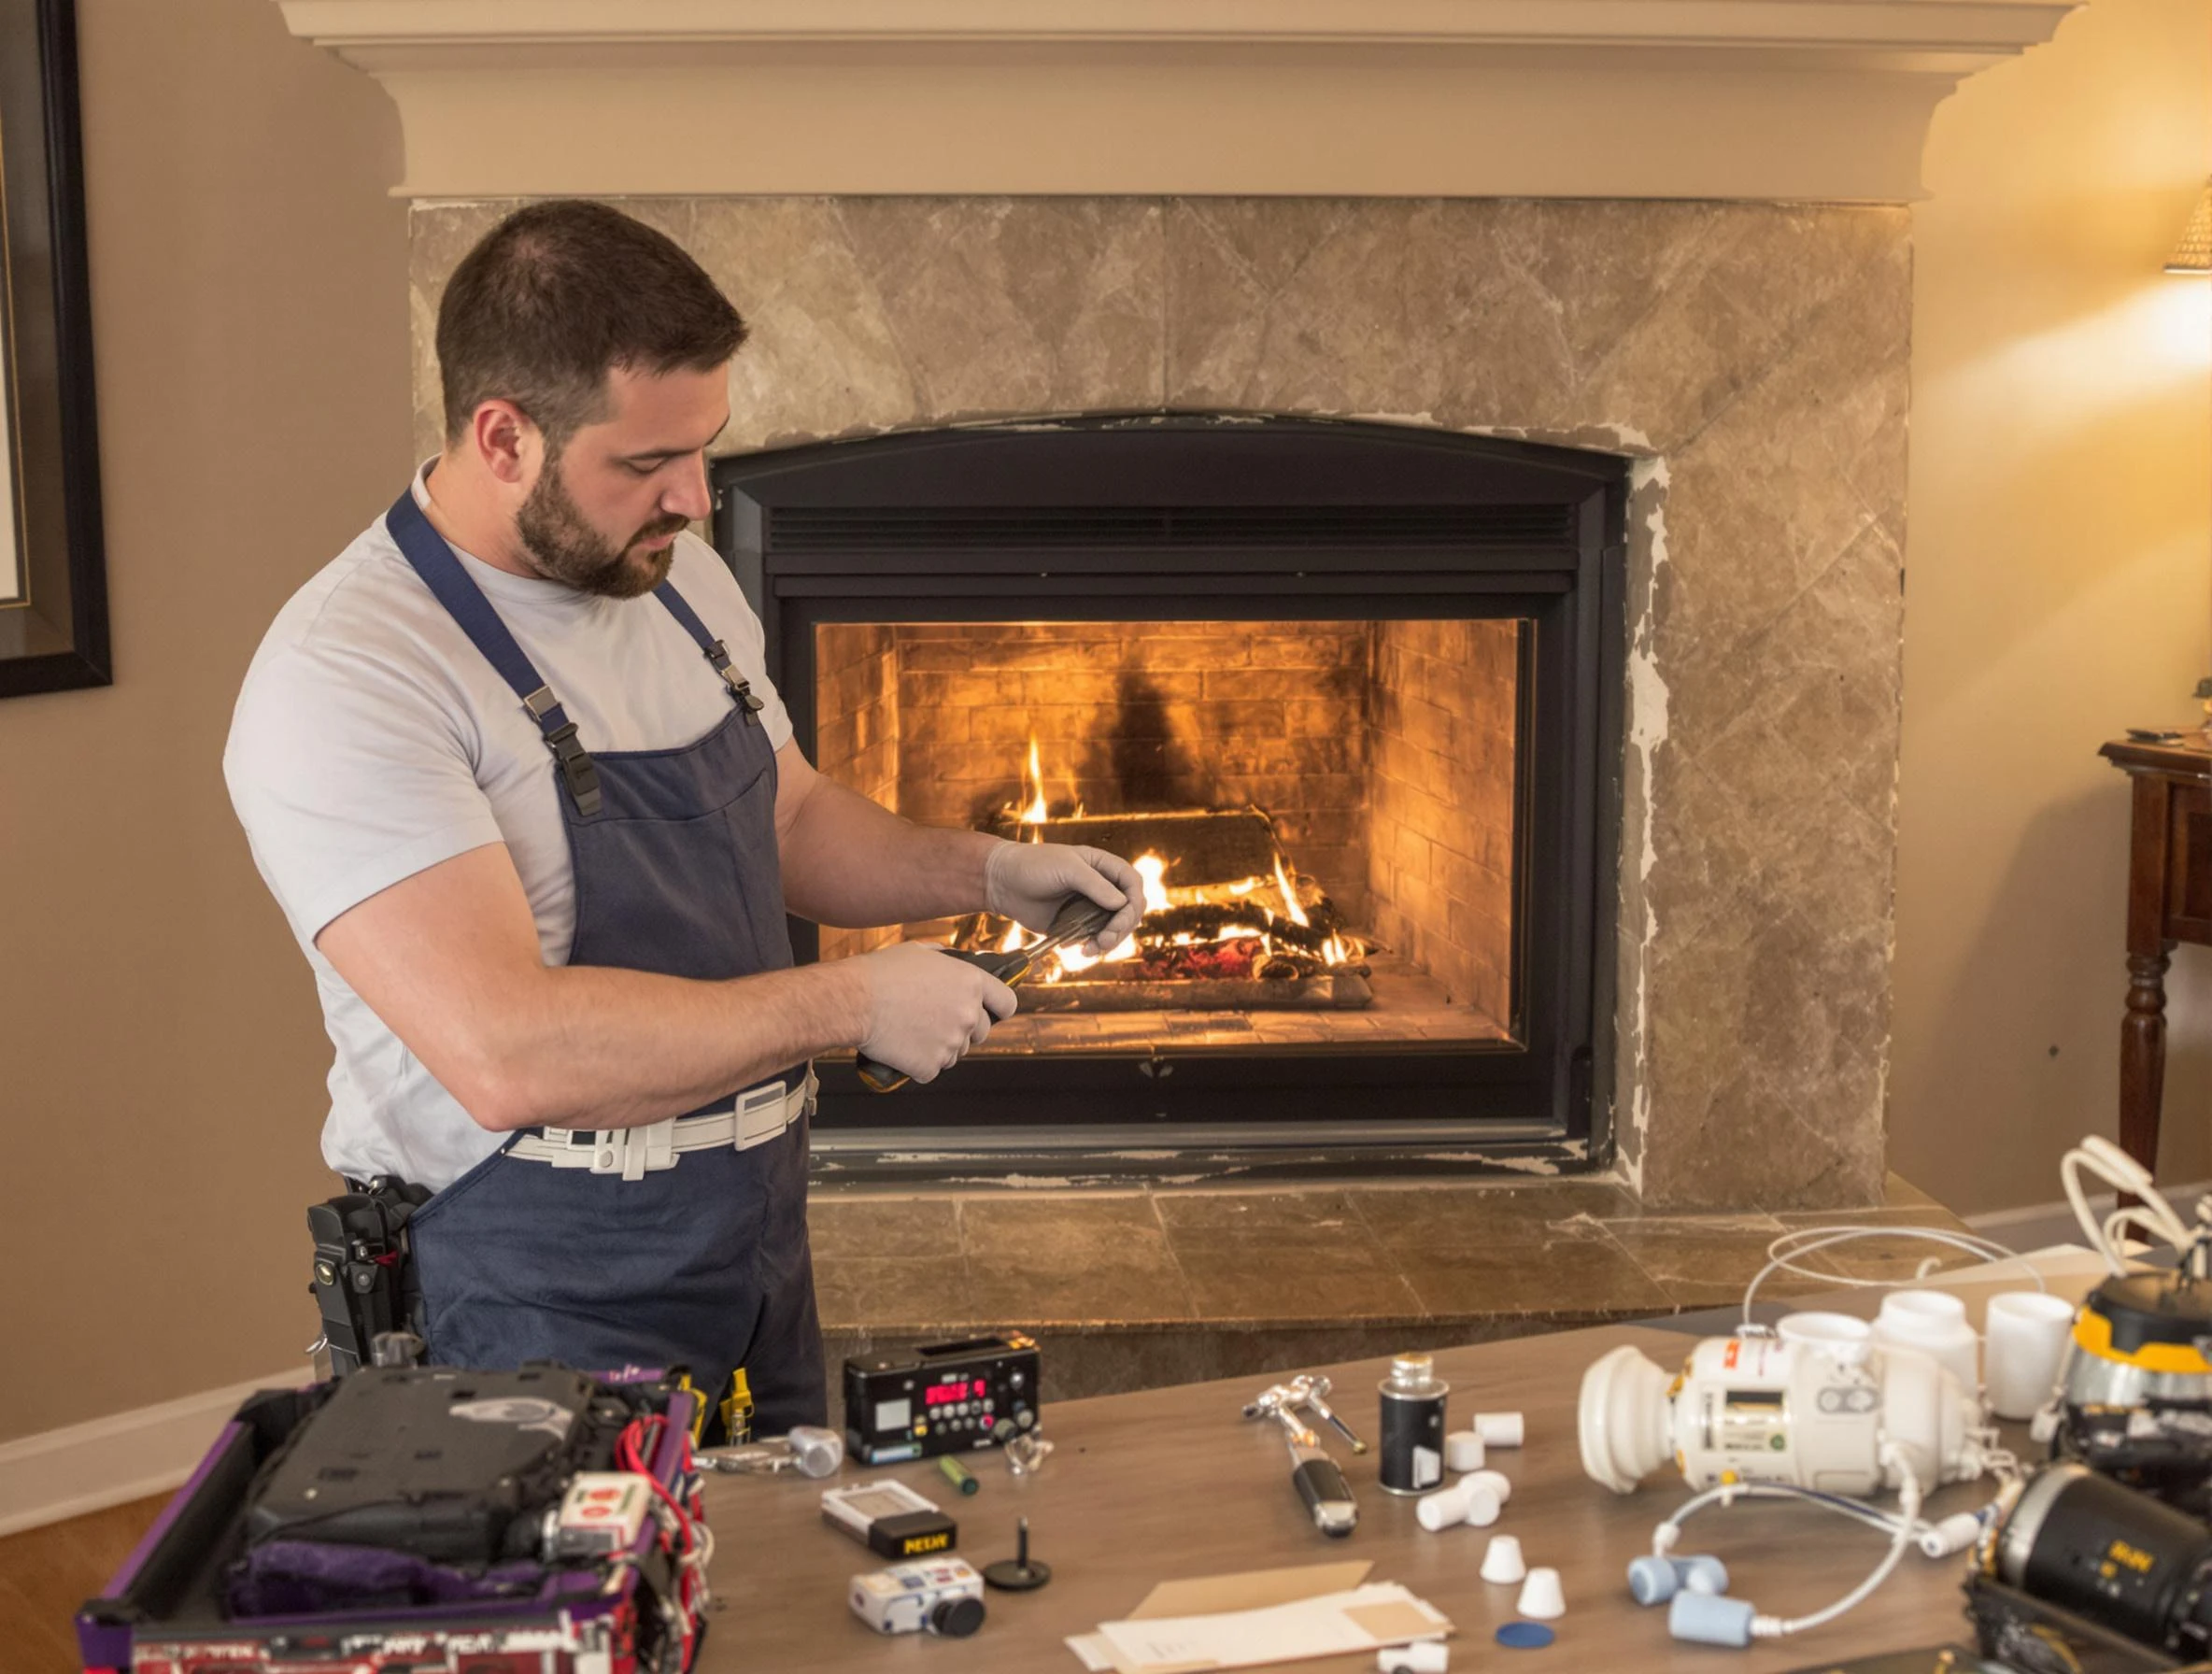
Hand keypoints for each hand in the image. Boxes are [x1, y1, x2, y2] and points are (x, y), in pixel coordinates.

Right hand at [853, 941, 1017, 1084]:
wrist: (852, 1001)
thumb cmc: (880, 973)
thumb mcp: (918, 952)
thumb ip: (945, 959)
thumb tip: (951, 963)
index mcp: (971, 983)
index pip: (1007, 1003)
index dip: (998, 1009)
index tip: (990, 1013)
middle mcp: (968, 1014)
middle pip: (981, 1033)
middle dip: (962, 1030)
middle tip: (933, 1021)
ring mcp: (951, 1043)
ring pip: (955, 1053)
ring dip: (939, 1047)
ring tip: (911, 1031)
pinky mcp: (930, 1065)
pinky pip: (931, 1069)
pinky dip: (918, 1064)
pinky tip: (901, 1046)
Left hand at [983, 841, 1145, 952]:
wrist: (1002, 882)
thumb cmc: (1034, 865)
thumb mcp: (1067, 868)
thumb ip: (1095, 885)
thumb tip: (1123, 904)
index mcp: (1103, 866)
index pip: (1132, 884)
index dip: (1133, 902)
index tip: (1122, 917)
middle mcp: (1101, 887)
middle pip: (1129, 911)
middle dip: (1121, 927)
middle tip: (1105, 939)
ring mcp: (1089, 907)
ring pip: (1115, 929)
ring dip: (1109, 941)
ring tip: (1090, 949)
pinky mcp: (1076, 925)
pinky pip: (1094, 939)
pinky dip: (1092, 946)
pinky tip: (1078, 949)